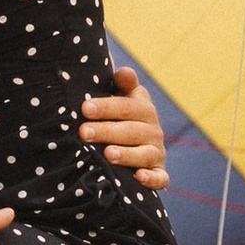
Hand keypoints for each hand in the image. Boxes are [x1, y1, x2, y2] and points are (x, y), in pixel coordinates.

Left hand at [81, 63, 168, 189]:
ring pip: (145, 154)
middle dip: (107, 131)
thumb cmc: (119, 116)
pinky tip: (139, 177)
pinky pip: (161, 177)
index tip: (84, 108)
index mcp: (142, 107)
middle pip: (131, 130)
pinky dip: (152, 179)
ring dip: (127, 154)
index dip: (106, 106)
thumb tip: (117, 65)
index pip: (125, 105)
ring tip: (108, 154)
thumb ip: (119, 83)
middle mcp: (152, 129)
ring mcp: (156, 151)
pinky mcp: (159, 172)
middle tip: (83, 133)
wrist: (137, 144)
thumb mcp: (120, 96)